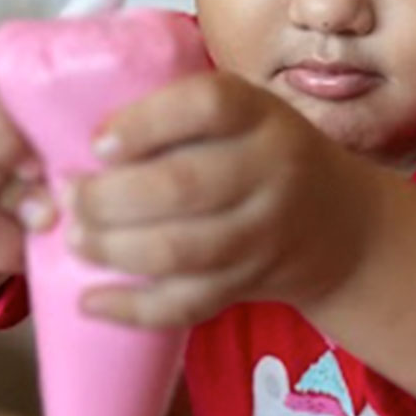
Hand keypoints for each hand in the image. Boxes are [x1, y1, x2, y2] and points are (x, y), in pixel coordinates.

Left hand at [69, 72, 379, 327]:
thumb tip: (79, 132)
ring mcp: (263, 234)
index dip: (146, 123)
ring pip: (182, 250)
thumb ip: (180, 114)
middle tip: (71, 198)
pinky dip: (134, 309)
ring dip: (115, 249)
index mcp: (261, 116)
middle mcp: (270, 172)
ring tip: (76, 240)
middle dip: (110, 197)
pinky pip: (189, 304)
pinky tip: (91, 301)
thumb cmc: (264, 155)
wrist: (345, 227)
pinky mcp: (250, 284)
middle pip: (184, 186)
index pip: (207, 106)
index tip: (98, 142)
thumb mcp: (244, 116)